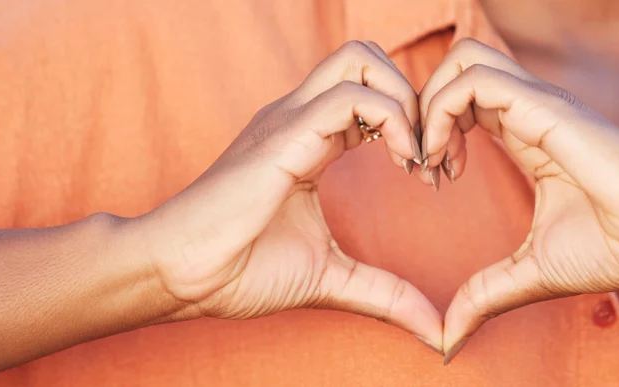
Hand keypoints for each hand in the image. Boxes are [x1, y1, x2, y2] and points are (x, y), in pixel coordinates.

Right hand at [132, 41, 442, 350]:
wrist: (183, 275)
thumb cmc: (240, 270)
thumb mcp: (331, 278)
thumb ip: (385, 294)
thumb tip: (435, 329)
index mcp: (308, 138)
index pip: (371, 93)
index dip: (412, 124)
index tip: (429, 177)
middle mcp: (299, 117)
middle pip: (367, 56)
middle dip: (414, 95)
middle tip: (428, 156)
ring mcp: (290, 119)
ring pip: (362, 59)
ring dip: (408, 103)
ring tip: (415, 160)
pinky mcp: (285, 134)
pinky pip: (351, 97)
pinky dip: (394, 120)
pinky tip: (402, 163)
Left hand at [416, 39, 618, 361]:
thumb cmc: (617, 246)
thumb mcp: (530, 273)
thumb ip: (484, 296)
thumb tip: (447, 341)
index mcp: (525, 134)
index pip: (462, 99)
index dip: (431, 132)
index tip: (429, 181)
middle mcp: (528, 110)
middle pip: (455, 68)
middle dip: (420, 111)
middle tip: (420, 166)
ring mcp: (536, 103)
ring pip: (460, 61)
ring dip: (428, 108)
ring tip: (430, 161)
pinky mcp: (543, 106)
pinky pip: (474, 80)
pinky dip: (442, 114)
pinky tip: (448, 162)